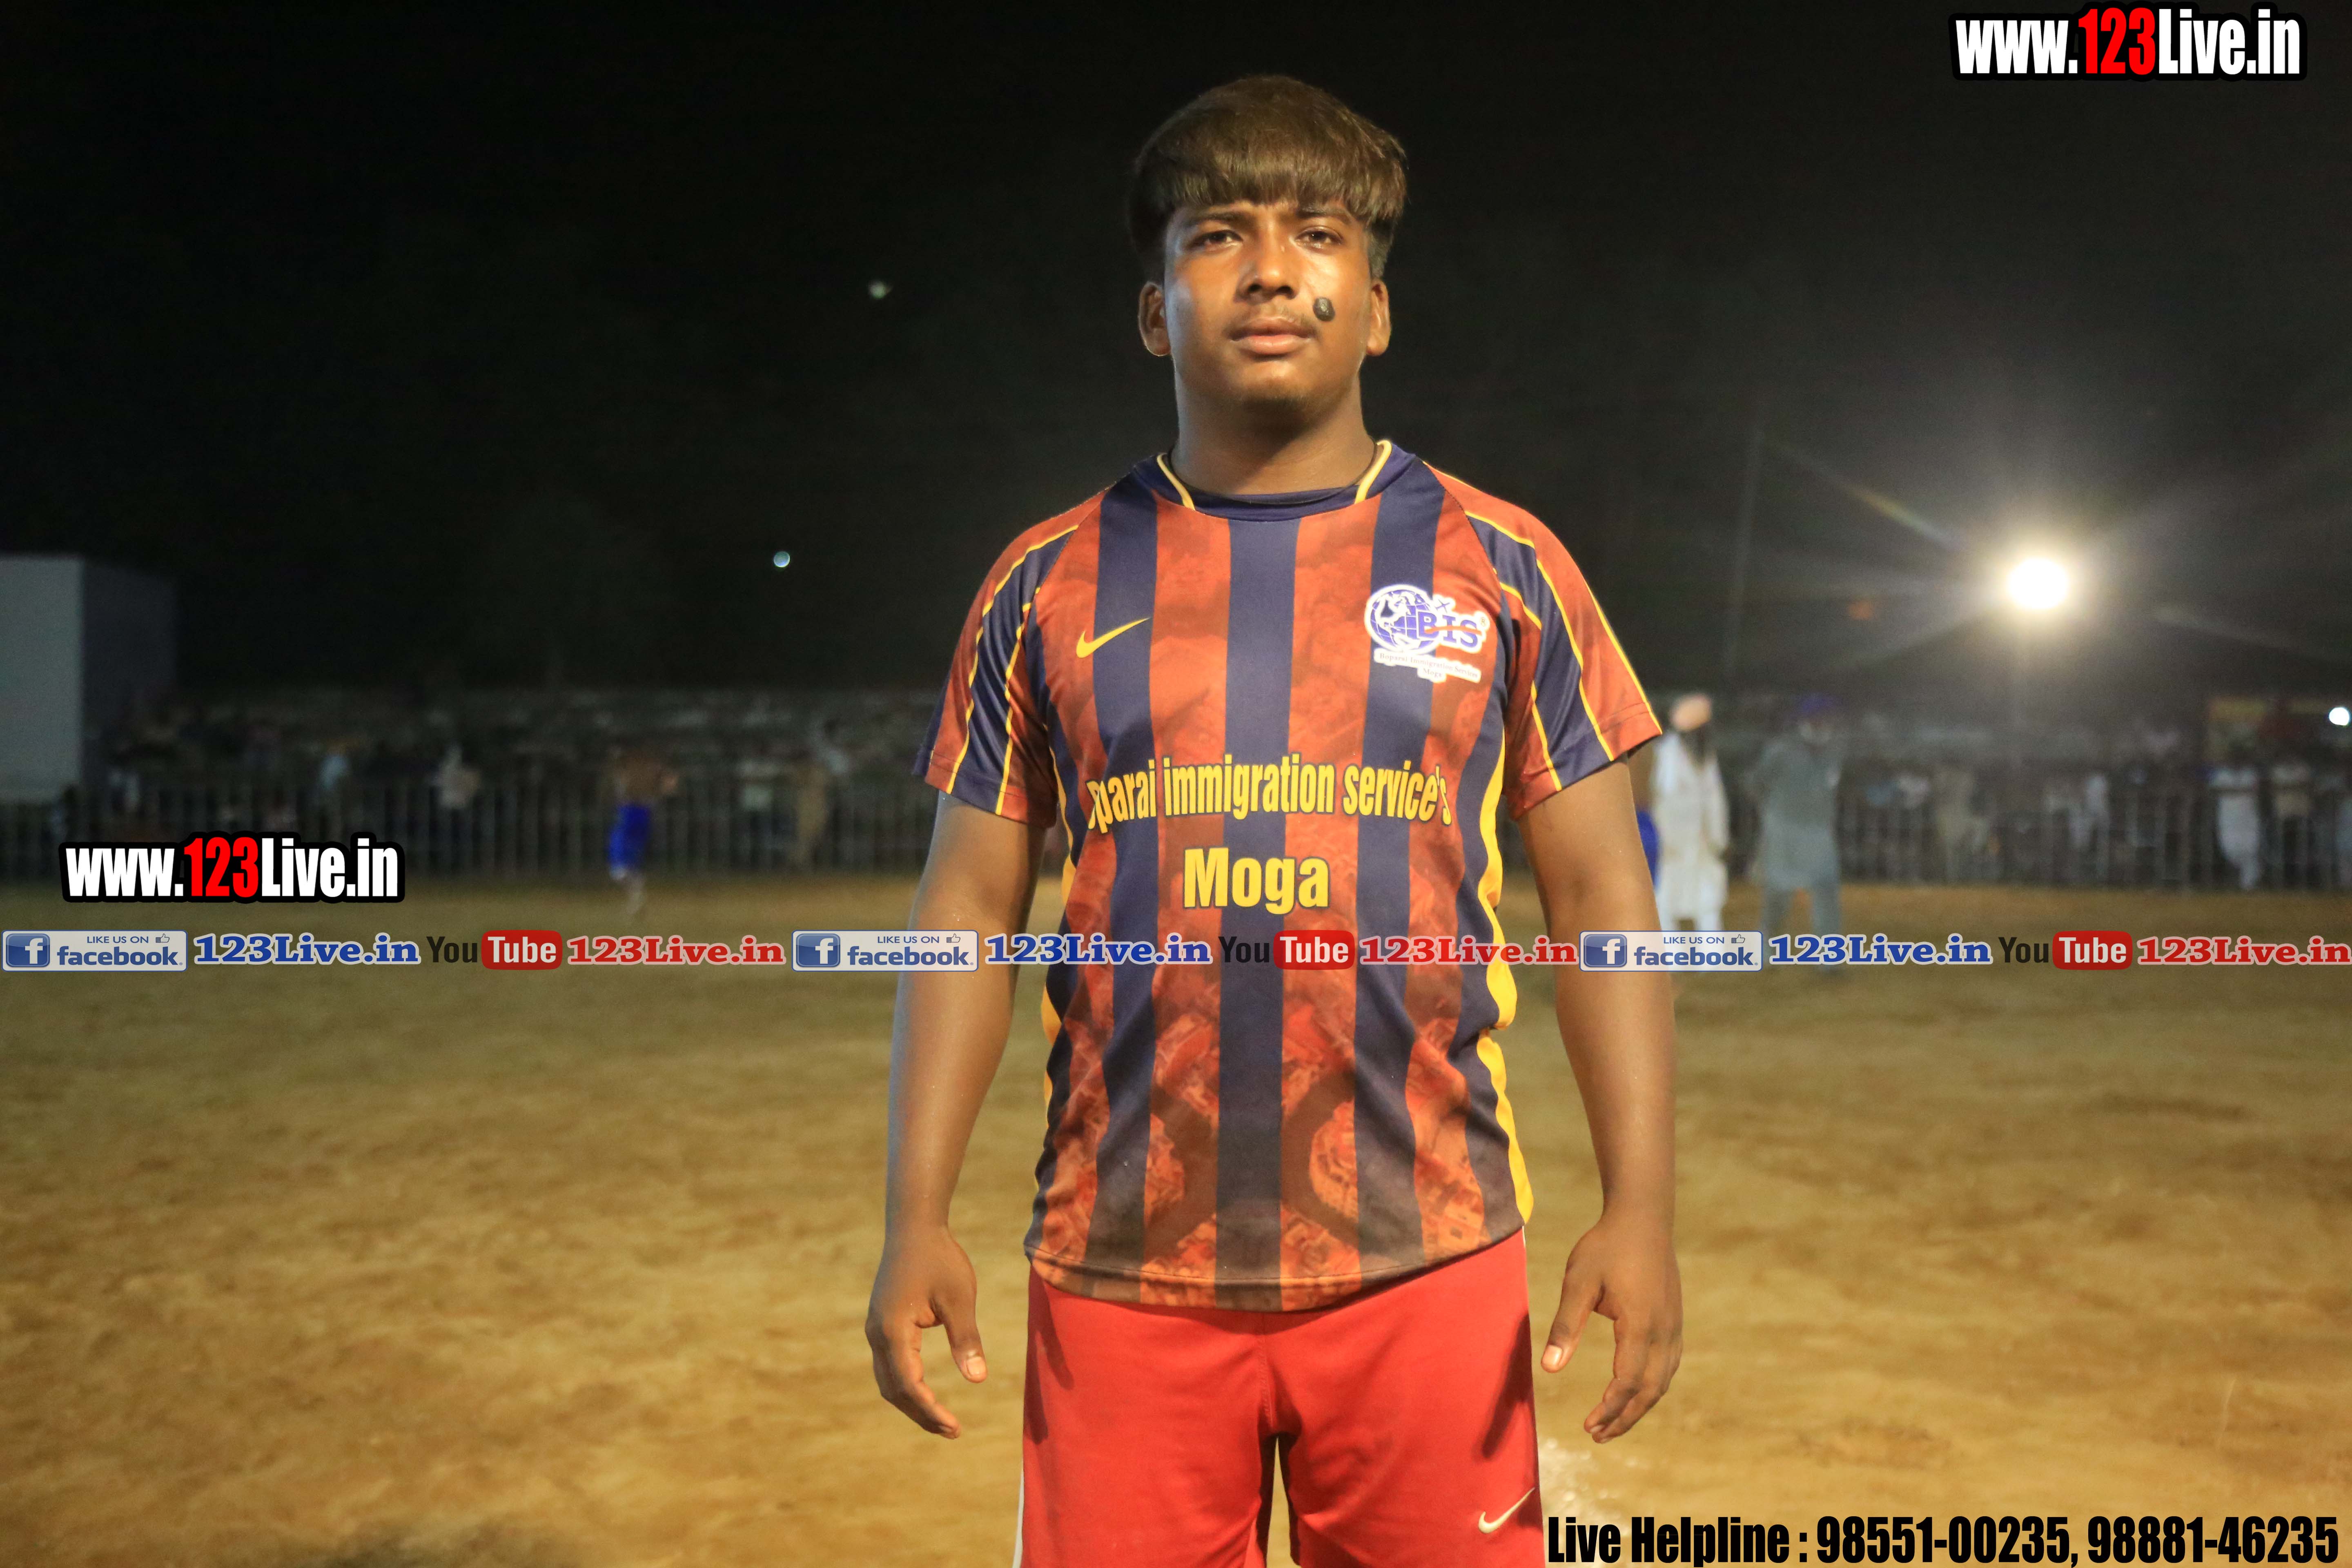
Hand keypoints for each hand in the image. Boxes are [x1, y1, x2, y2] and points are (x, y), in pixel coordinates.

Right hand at [865, 1225, 986, 1437]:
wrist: (914, 1227)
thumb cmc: (940, 1259)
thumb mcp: (959, 1298)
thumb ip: (966, 1339)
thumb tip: (978, 1380)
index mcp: (893, 1329)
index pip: (908, 1383)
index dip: (930, 1410)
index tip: (954, 1427)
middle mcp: (877, 1334)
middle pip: (894, 1389)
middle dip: (921, 1414)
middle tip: (952, 1431)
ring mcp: (876, 1329)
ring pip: (888, 1380)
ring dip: (913, 1402)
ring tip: (942, 1420)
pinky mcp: (881, 1324)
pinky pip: (890, 1365)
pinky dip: (907, 1385)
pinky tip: (927, 1392)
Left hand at [1540, 1214, 1681, 1441]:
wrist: (1642, 1218)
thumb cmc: (1605, 1247)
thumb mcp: (1578, 1282)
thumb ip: (1565, 1326)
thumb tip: (1549, 1369)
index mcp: (1640, 1325)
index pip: (1626, 1382)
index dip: (1608, 1409)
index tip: (1587, 1426)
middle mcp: (1664, 1331)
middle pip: (1649, 1390)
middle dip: (1624, 1418)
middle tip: (1597, 1436)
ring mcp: (1674, 1326)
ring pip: (1662, 1381)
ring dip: (1639, 1406)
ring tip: (1613, 1423)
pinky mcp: (1674, 1320)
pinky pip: (1668, 1365)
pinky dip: (1652, 1387)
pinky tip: (1636, 1391)